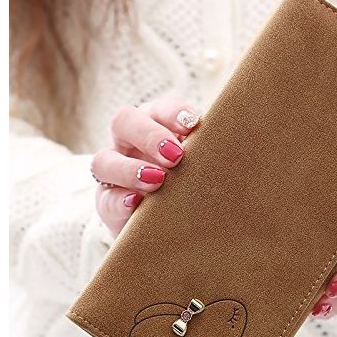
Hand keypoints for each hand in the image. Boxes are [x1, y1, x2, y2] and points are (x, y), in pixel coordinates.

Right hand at [91, 99, 199, 235]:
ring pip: (104, 160)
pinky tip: (136, 203)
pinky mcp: (107, 203)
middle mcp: (130, 143)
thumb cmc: (195, 186)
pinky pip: (105, 199)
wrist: (174, 227)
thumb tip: (232, 147)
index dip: (173, 113)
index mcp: (156, 126)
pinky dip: (120, 200)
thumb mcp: (202, 168)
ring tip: (158, 181)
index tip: (192, 125)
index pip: (159, 109)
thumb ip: (209, 155)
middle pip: (124, 121)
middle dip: (150, 135)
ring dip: (131, 169)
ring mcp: (113, 172)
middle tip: (176, 156)